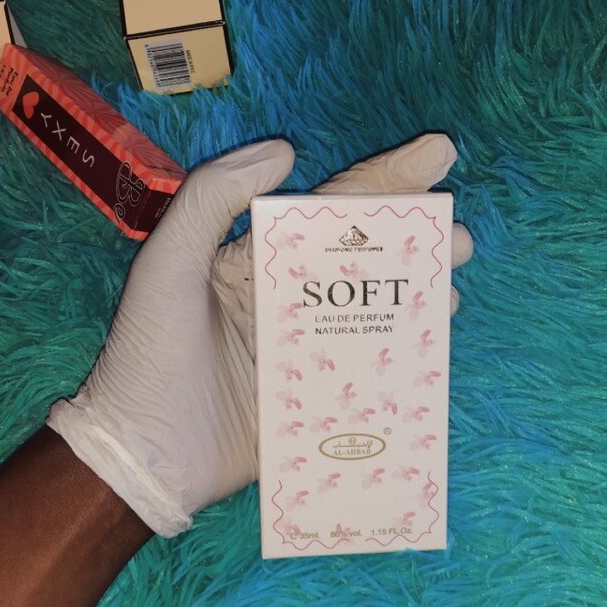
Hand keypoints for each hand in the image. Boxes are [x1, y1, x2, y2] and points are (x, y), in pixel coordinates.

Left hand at [48, 135, 471, 536]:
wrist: (146, 455)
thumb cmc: (149, 356)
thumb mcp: (167, 264)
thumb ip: (212, 201)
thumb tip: (285, 151)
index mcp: (257, 263)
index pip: (330, 210)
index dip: (385, 180)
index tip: (439, 154)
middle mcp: (289, 301)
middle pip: (367, 259)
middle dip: (417, 240)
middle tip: (460, 236)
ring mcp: (309, 352)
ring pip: (378, 310)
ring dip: (421, 293)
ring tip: (455, 285)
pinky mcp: (321, 399)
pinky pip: (375, 368)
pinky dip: (410, 352)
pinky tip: (436, 338)